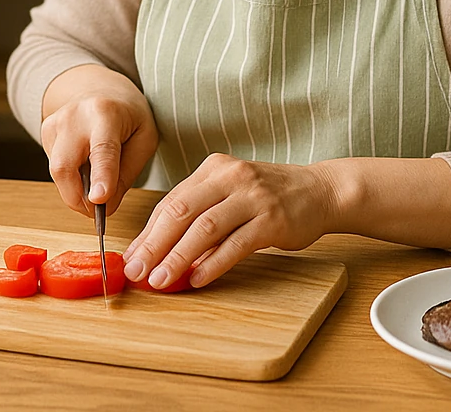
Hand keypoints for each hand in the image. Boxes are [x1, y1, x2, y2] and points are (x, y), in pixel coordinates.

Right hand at [40, 64, 157, 215]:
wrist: (101, 88)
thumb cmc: (128, 115)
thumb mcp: (144, 140)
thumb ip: (126, 174)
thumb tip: (104, 206)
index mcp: (106, 113)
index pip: (102, 151)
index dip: (101, 178)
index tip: (99, 201)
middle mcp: (75, 116)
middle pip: (65, 167)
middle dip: (78, 199)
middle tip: (97, 212)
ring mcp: (55, 122)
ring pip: (57, 172)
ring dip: (75, 190)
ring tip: (96, 184)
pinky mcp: (45, 131)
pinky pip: (55, 168)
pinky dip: (70, 178)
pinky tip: (85, 166)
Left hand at [121, 153, 338, 289]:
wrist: (320, 191)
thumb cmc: (269, 197)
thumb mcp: (230, 194)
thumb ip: (199, 215)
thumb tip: (158, 251)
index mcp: (213, 169)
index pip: (171, 201)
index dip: (147, 232)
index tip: (130, 258)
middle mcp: (231, 177)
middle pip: (181, 211)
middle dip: (154, 244)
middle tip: (136, 271)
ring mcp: (253, 197)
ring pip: (205, 228)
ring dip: (178, 257)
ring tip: (160, 280)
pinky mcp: (273, 219)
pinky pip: (236, 244)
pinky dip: (214, 263)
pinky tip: (198, 279)